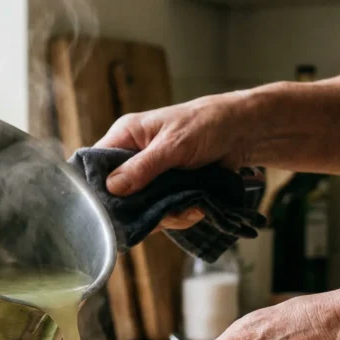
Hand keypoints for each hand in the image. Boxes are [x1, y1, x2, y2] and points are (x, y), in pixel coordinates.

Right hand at [95, 92, 249, 229]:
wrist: (243, 133)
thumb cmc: (206, 123)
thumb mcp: (173, 145)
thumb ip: (143, 167)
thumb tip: (111, 188)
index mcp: (125, 137)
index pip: (96, 165)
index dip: (99, 189)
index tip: (114, 208)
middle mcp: (133, 158)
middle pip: (118, 196)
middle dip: (142, 210)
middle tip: (163, 213)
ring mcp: (150, 177)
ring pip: (142, 210)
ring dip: (166, 215)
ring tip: (190, 208)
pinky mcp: (167, 191)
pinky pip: (163, 213)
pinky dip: (180, 215)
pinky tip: (196, 208)